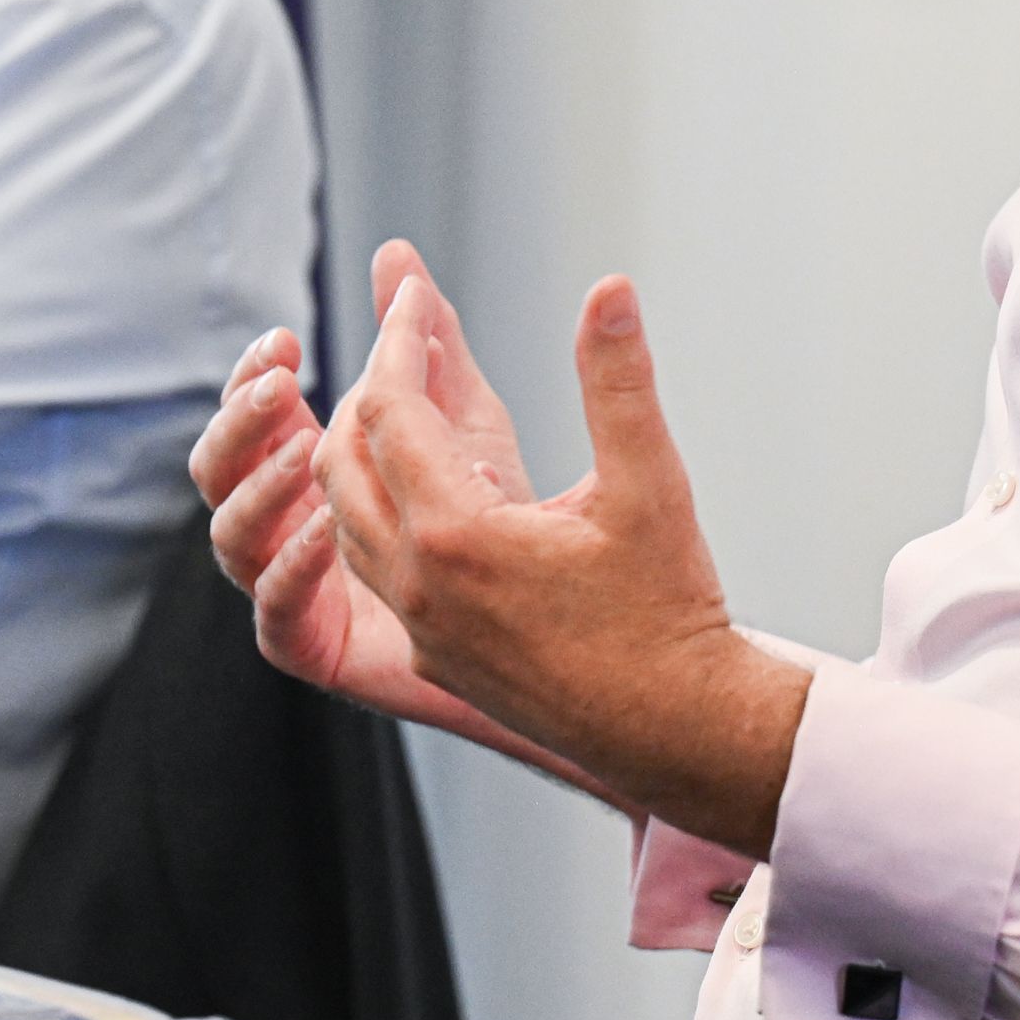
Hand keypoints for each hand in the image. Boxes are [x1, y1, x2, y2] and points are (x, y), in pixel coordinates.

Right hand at [193, 243, 522, 726]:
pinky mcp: (317, 649)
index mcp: (305, 466)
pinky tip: (326, 528)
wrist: (550, 618)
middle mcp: (285, 524)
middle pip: (217, 469)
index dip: (251, 376)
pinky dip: (290, 567)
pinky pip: (275, 614)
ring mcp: (292, 588)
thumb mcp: (461, 414)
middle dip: (239, 420)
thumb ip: (421, 338)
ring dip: (260, 485)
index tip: (284, 341)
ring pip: (231, 537)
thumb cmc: (497, 515)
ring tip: (306, 445)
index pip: (248, 414)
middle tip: (280, 383)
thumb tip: (395, 252)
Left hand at [315, 269, 809, 854]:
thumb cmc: (667, 609)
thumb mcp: (649, 483)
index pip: (389, 411)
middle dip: (367, 390)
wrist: (676, 729)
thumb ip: (618, 380)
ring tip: (407, 400)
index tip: (413, 292)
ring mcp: (420, 629)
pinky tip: (433, 486)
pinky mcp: (433, 658)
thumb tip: (610, 289)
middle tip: (405, 338)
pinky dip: (378, 511)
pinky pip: (373, 569)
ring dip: (362, 453)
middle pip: (343, 462)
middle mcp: (419, 585)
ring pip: (347, 520)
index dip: (399, 341)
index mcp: (458, 535)